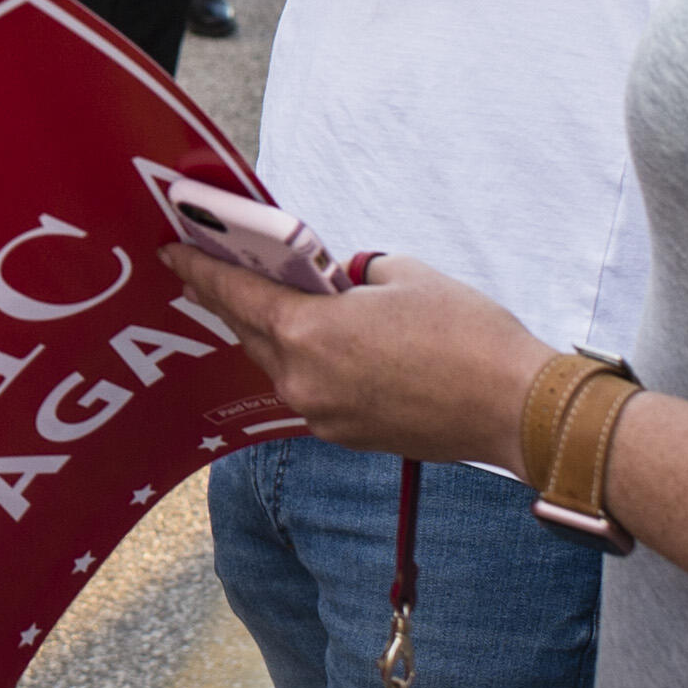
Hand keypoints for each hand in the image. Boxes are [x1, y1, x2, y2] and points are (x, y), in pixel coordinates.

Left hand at [158, 245, 549, 464]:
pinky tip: (317, 341)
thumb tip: (336, 282)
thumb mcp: (403, 276)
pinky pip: (307, 388)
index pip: (236, 293)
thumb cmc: (467, 334)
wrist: (515, 408)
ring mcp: (321, 413)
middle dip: (229, 298)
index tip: (172, 252)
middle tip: (209, 268)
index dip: (201, 268)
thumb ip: (352, 276)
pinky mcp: (344, 434)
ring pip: (277, 362)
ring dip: (268, 331)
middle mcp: (302, 379)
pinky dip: (304, 361)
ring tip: (264, 300)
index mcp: (308, 332)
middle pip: (250, 330)